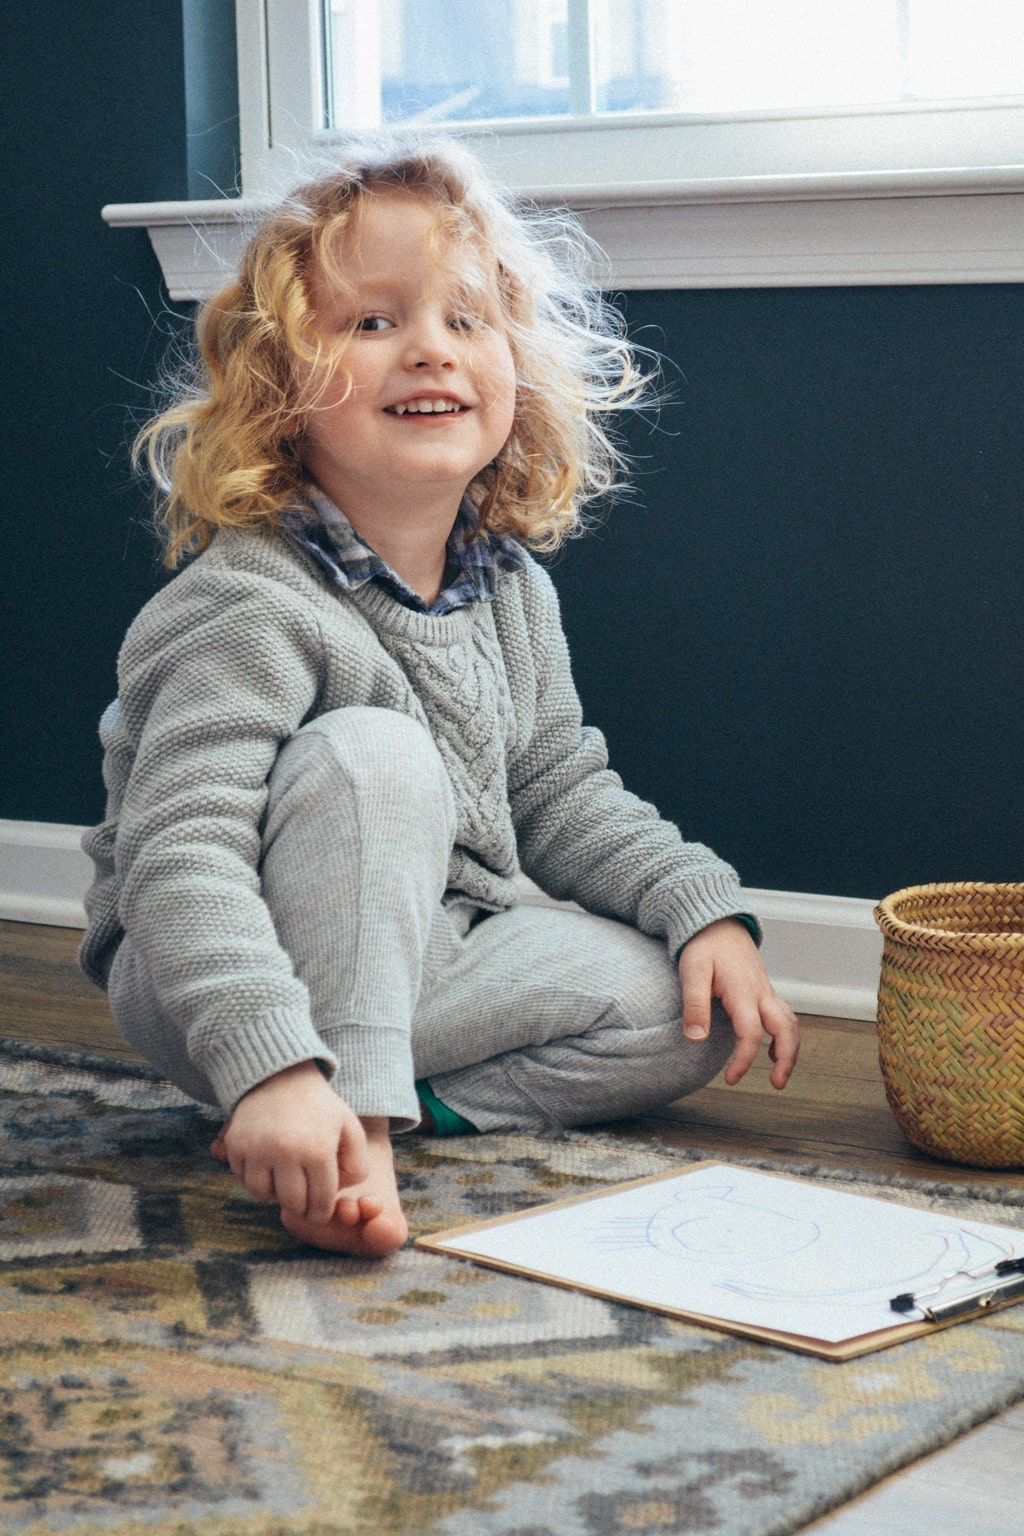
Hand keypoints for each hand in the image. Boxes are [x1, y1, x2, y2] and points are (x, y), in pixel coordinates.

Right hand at [211, 1061, 368, 1223]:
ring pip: (263, 1195)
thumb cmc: (320, 1108)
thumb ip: (357, 1166)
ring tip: (285, 1176)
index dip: (321, 1213)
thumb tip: (338, 1195)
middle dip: (300, 1205)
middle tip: (303, 1195)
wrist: (281, 1076)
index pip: (320, 1203)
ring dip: (275, 1192)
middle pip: (292, 1204)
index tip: (319, 1210)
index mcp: (318, 1150)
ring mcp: (257, 1149)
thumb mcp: (350, 1130)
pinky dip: (255, 1178)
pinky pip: (243, 1179)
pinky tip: (267, 1164)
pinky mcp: (236, 1145)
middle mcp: (286, 1152)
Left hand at [678, 918, 799, 1088]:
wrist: (718, 923)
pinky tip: (772, 1050)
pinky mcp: (766, 990)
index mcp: (743, 991)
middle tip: (777, 1085)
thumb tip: (696, 1039)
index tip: (731, 1079)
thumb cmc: (704, 946)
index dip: (744, 1060)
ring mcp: (766, 991)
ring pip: (791, 1023)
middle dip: (787, 1059)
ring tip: (779, 1074)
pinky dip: (786, 1036)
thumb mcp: (692, 972)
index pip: (751, 1033)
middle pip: (787, 1029)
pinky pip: (785, 1016)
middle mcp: (761, 992)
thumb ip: (694, 1005)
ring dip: (791, 1050)